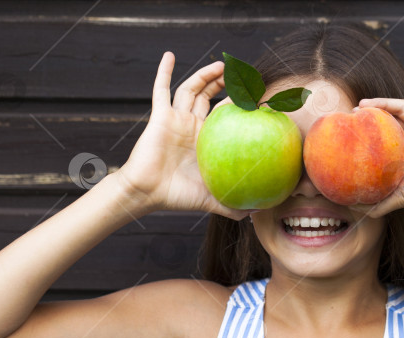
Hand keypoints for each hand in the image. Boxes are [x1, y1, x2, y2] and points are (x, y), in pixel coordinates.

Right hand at [115, 52, 250, 220]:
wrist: (147, 193)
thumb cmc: (176, 197)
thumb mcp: (210, 200)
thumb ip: (230, 205)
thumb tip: (254, 215)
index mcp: (204, 141)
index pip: (223, 116)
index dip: (237, 106)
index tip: (256, 98)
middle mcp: (191, 126)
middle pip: (209, 97)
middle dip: (223, 84)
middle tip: (239, 74)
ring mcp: (175, 119)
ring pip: (191, 89)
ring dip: (204, 75)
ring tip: (220, 65)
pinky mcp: (160, 116)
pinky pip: (161, 89)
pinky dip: (164, 71)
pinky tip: (169, 55)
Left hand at [349, 55, 403, 217]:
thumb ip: (384, 202)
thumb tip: (361, 213)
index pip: (384, 138)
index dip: (369, 133)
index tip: (349, 132)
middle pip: (390, 120)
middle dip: (371, 116)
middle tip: (351, 115)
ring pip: (402, 106)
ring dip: (384, 102)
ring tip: (364, 104)